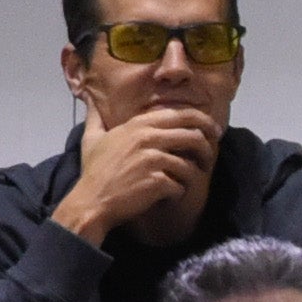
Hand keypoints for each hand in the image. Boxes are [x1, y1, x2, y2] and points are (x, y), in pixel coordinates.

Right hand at [50, 104, 223, 247]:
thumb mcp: (91, 139)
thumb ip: (95, 117)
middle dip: (206, 147)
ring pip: (189, 164)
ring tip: (188, 182)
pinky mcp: (156, 181)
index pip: (181, 114)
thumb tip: (90, 99)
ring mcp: (152, 159)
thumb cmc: (93, 172)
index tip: (211, 131)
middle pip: (193, 135)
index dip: (202, 121)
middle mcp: (147, 137)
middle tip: (208, 157)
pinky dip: (178, 193)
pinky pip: (180, 186)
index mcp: (138, 125)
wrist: (90, 202)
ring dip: (192, 175)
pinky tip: (171, 197)